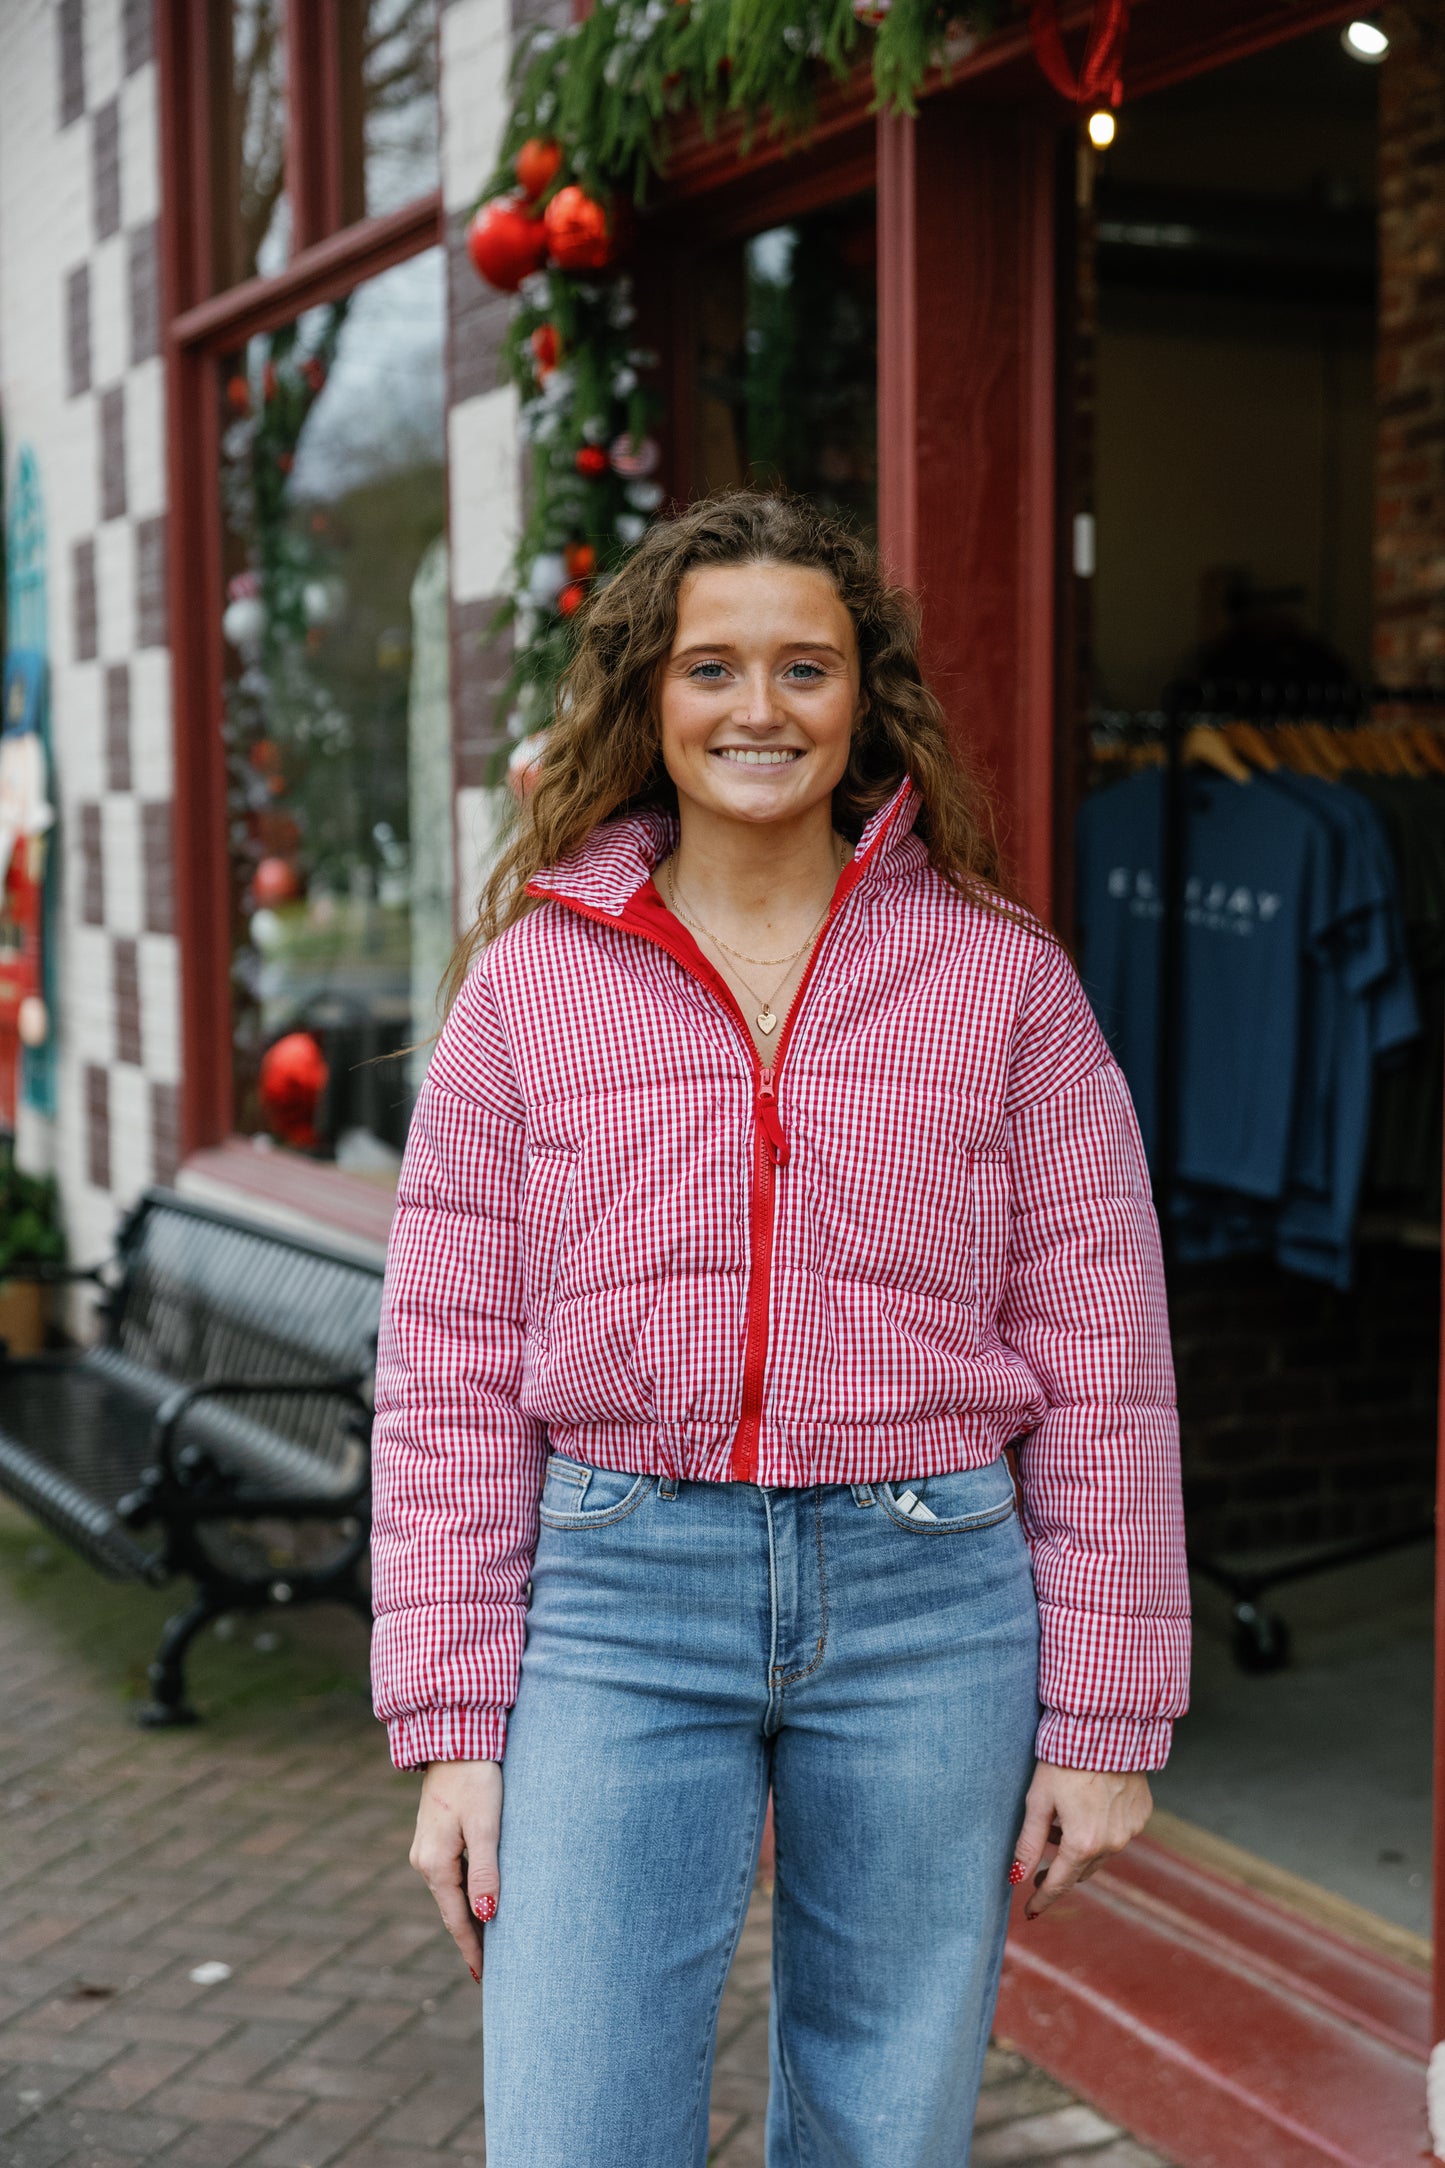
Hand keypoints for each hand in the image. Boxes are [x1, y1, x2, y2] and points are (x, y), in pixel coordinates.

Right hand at [410, 1758, 502, 1980]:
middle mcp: (425, 1860)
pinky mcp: (435, 1834)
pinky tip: (479, 1900)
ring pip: (450, 1893)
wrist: (454, 1737)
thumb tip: (486, 1918)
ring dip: (468, 1916)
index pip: (457, 1920)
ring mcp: (427, 1847)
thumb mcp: (486, 1826)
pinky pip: (450, 1875)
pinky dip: (465, 1894)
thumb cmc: (476, 1779)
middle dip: (470, 1939)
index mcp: (436, 1863)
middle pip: (451, 1910)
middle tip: (490, 1971)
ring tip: (490, 1942)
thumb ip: (486, 1871)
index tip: (485, 1978)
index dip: (473, 1949)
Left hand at [1013, 1761, 1151, 1920]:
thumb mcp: (1038, 1800)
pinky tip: (1087, 1809)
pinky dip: (1100, 1830)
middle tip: (1040, 1870)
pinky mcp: (1141, 1814)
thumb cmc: (1064, 1761)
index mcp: (1082, 1844)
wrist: (1107, 1728)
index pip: (1059, 1884)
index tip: (1030, 1911)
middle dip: (1060, 1873)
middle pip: (1081, 1870)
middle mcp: (1111, 1844)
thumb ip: (1029, 1842)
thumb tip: (1015, 1877)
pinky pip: (1118, 1833)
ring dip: (1080, 1850)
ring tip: (1059, 1828)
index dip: (1042, 1898)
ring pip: (1101, 1854)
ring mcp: (1130, 1830)